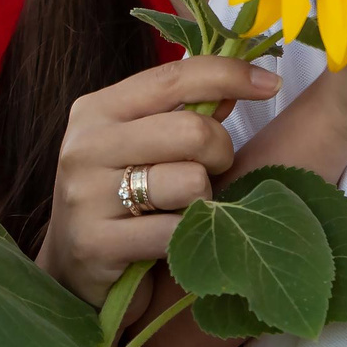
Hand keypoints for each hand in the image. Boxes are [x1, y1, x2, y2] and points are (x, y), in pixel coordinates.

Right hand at [42, 56, 281, 304]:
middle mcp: (85, 146)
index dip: (229, 75)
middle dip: (220, 153)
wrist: (75, 272)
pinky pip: (175, 232)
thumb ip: (186, 113)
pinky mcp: (95, 243)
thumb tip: (243, 81)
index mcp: (97, 110)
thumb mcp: (146, 147)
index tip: (271, 84)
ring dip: (202, 201)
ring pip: (191, 182)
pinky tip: (166, 241)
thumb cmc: (124, 199)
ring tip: (180, 210)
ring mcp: (85, 195)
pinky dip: (186, 238)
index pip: (174, 78)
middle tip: (210, 173)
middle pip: (192, 131)